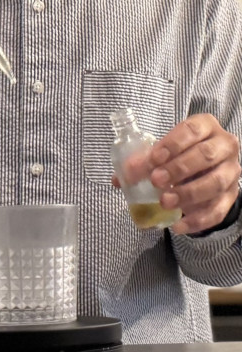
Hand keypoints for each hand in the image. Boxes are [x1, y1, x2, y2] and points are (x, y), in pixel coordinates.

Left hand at [117, 114, 240, 234]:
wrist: (206, 167)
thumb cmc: (181, 152)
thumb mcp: (165, 149)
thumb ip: (145, 160)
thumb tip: (120, 178)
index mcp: (206, 126)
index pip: (192, 130)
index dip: (173, 144)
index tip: (153, 158)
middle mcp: (224, 145)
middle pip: (206, 155)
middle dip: (179, 168)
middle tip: (156, 180)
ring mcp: (231, 171)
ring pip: (215, 183)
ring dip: (188, 194)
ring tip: (165, 202)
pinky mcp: (232, 195)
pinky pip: (219, 210)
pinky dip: (198, 220)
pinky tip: (179, 225)